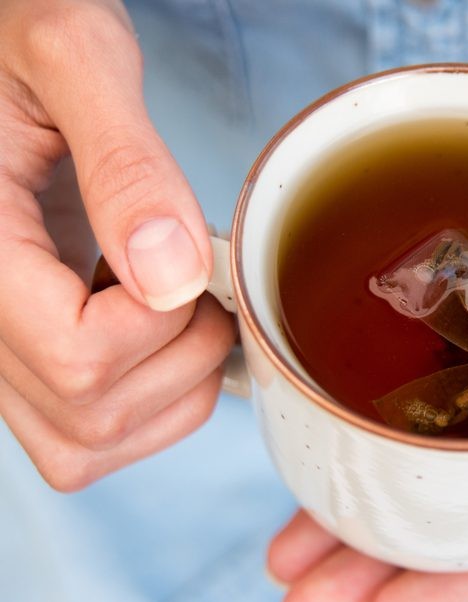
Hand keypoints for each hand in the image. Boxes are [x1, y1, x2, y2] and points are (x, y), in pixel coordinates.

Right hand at [0, 0, 234, 490]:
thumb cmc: (18, 30)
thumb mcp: (74, 58)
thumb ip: (124, 164)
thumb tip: (174, 277)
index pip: (78, 357)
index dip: (161, 322)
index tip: (190, 255)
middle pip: (91, 416)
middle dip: (182, 355)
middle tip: (198, 278)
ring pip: (89, 443)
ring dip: (172, 387)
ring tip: (178, 302)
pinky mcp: (20, 355)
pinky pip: (86, 433)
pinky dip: (151, 401)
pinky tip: (154, 327)